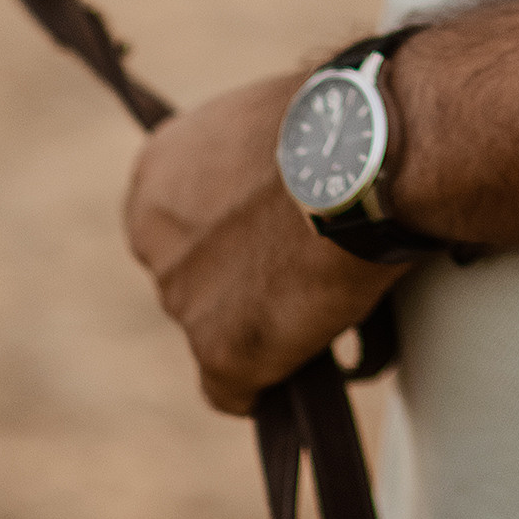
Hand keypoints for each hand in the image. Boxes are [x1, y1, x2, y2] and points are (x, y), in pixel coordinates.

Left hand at [123, 73, 407, 414]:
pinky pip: (238, 391)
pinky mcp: (219, 352)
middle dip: (244, 280)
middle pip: (197, 281)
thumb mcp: (266, 127)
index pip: (180, 226)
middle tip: (305, 265)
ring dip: (263, 325)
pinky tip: (314, 360)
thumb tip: (276, 192)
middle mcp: (156, 242)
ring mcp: (184, 302)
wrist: (362, 159)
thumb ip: (247, 169)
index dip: (231, 234)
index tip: (272, 233)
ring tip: (329, 298)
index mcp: (157, 178)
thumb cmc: (335, 127)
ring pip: (219, 333)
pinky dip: (273, 383)